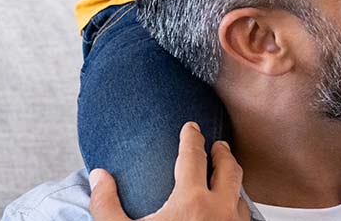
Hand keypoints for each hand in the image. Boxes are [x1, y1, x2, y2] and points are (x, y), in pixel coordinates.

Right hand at [88, 122, 249, 220]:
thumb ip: (106, 204)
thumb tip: (99, 175)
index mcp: (191, 201)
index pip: (192, 156)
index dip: (191, 138)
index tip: (191, 127)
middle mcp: (219, 212)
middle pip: (230, 170)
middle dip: (224, 154)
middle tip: (218, 146)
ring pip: (241, 197)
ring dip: (234, 183)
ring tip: (225, 178)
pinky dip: (237, 211)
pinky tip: (228, 215)